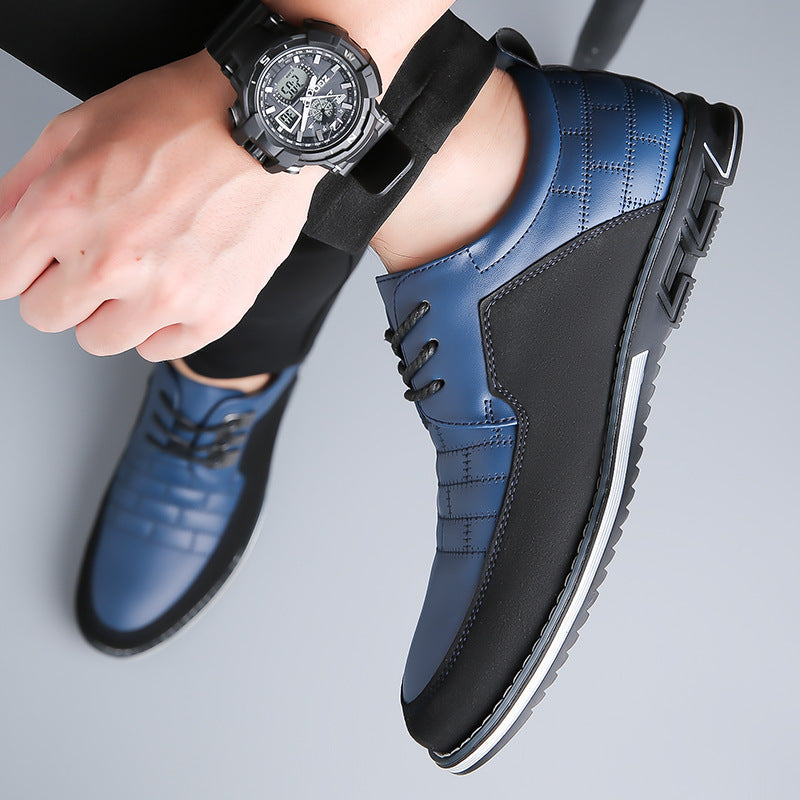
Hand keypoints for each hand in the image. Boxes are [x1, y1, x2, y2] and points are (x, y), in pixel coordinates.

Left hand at [0, 51, 322, 360]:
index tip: (41, 260)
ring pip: (100, 340)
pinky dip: (159, 325)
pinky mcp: (212, 313)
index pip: (3, 278)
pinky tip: (174, 285)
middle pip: (47, 316)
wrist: (267, 127)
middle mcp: (110, 263)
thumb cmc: (183, 118)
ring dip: (110, 312)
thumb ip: (22, 185)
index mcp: (64, 211)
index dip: (22, 264)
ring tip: (141, 271)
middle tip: (98, 257)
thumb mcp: (79, 126)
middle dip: (63, 287)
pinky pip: (159, 348)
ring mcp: (166, 295)